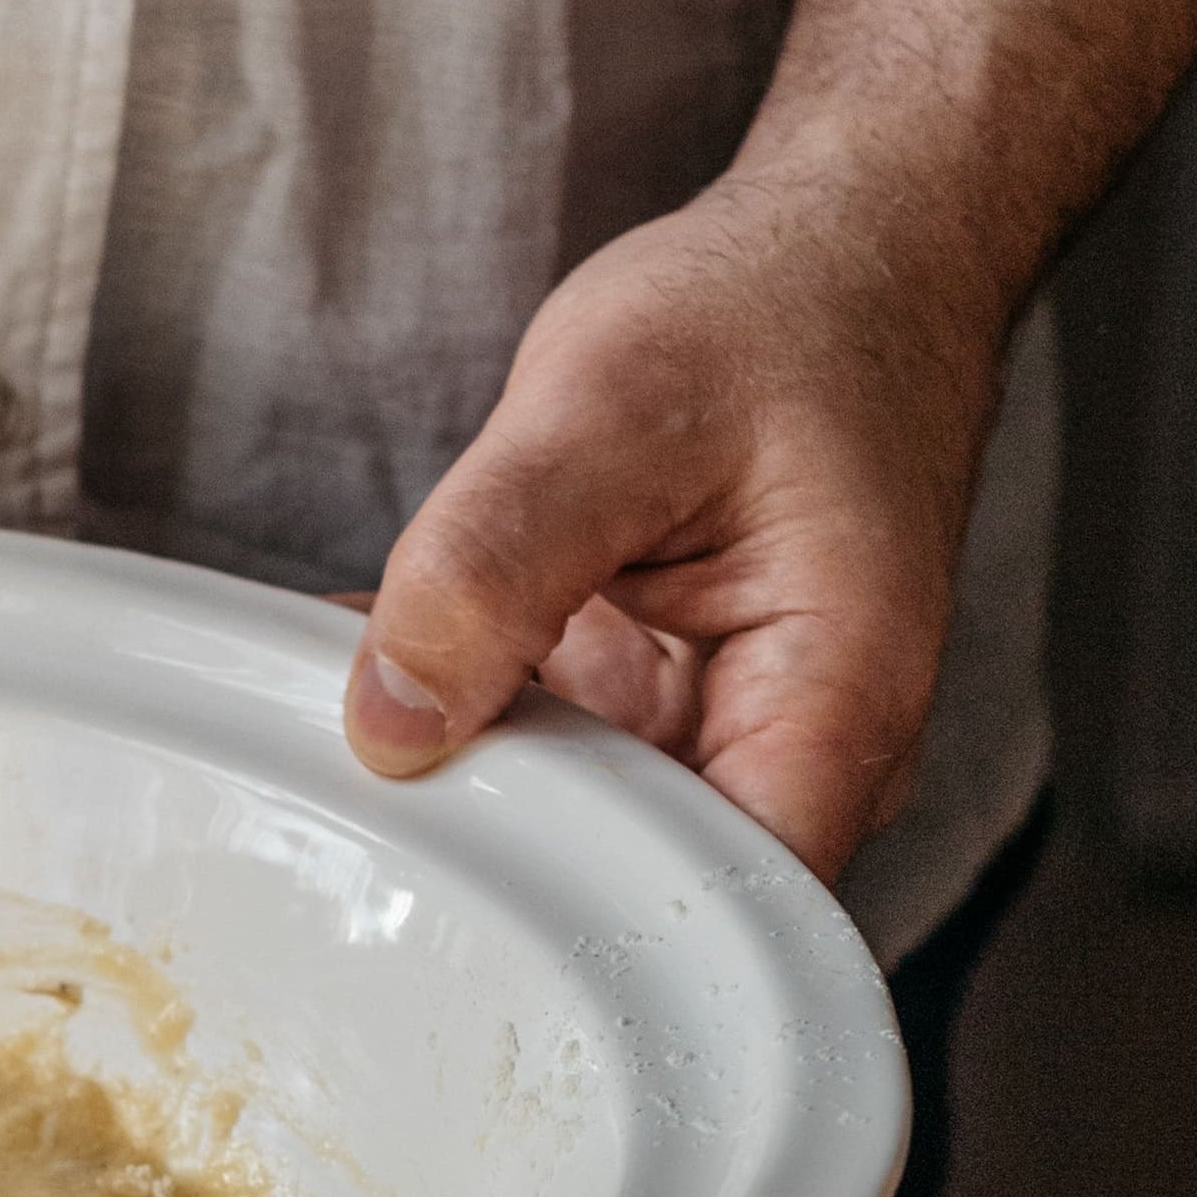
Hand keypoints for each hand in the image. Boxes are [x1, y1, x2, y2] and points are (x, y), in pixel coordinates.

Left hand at [341, 169, 1001, 883]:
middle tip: (350, 832)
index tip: (440, 910)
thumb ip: (492, 564)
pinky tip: (380, 670)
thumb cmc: (783, 313)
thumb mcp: (610, 405)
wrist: (848, 254)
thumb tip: (389, 726)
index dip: (577, 943)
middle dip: (491, 870)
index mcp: (831, 715)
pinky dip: (469, 717)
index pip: (711, 922)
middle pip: (637, 903)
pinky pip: (555, 757)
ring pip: (580, 837)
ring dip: (465, 788)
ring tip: (348, 738)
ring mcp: (726, 741)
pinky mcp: (665, 710)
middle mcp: (794, 759)